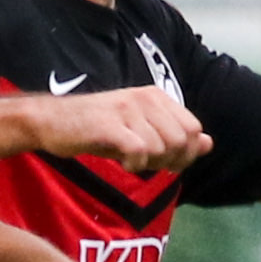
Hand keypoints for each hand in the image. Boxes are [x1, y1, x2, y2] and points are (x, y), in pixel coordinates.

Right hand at [44, 86, 213, 174]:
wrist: (51, 122)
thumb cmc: (96, 129)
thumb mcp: (141, 132)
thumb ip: (175, 137)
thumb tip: (208, 143)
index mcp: (156, 96)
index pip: (193, 129)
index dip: (185, 154)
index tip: (165, 163)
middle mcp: (145, 98)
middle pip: (182, 140)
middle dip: (170, 160)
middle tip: (146, 163)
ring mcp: (128, 110)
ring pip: (161, 147)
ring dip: (148, 163)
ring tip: (129, 160)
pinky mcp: (110, 125)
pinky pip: (139, 152)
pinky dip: (133, 165)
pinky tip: (121, 163)